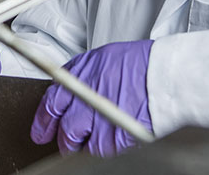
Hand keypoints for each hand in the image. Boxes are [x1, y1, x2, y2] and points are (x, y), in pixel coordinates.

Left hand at [31, 39, 153, 155]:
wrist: (167, 74)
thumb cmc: (139, 63)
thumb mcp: (101, 58)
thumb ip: (80, 76)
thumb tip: (66, 90)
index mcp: (78, 78)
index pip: (50, 105)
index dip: (43, 122)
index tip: (41, 131)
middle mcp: (85, 100)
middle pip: (65, 130)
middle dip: (63, 139)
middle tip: (65, 143)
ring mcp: (100, 120)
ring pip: (81, 144)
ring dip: (83, 146)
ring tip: (90, 143)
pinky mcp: (117, 137)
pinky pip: (103, 149)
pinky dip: (104, 148)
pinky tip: (110, 140)